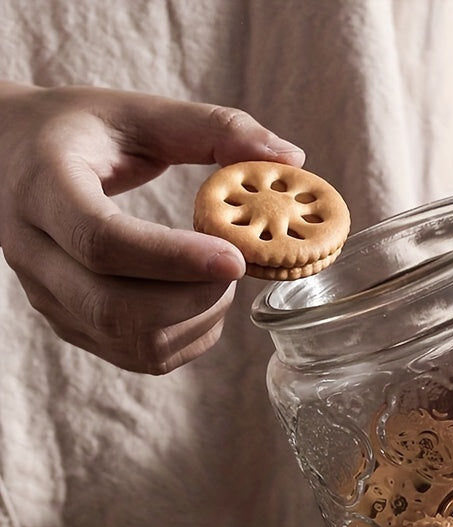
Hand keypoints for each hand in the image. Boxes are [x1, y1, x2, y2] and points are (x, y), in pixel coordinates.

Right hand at [0, 82, 304, 372]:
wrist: (8, 158)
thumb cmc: (79, 132)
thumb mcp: (139, 112)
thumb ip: (215, 129)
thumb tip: (293, 157)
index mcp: (44, 188)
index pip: (102, 241)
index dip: (174, 258)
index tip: (236, 258)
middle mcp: (34, 252)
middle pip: (116, 308)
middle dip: (196, 297)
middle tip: (233, 264)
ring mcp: (48, 297)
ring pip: (130, 342)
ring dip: (196, 320)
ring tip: (216, 279)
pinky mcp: (70, 324)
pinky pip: (137, 356)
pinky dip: (186, 339)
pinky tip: (199, 302)